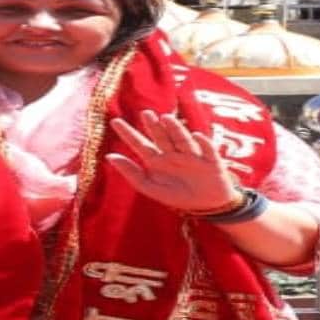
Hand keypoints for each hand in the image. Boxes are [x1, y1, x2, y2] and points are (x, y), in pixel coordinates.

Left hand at [105, 109, 240, 212]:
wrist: (207, 206)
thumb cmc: (178, 196)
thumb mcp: (151, 188)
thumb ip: (131, 173)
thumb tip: (109, 156)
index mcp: (157, 160)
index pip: (140, 144)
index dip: (128, 133)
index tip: (114, 121)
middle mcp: (172, 153)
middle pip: (161, 137)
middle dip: (153, 126)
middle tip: (145, 113)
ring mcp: (191, 155)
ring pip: (181, 139)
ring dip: (175, 129)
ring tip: (165, 118)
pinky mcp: (210, 160)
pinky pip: (207, 150)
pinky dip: (203, 143)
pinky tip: (196, 136)